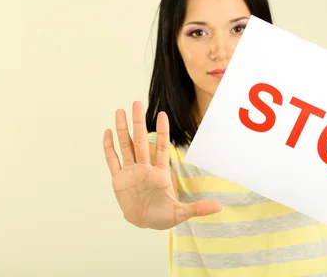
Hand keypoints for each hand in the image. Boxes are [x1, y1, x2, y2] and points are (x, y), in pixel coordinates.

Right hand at [103, 101, 221, 229]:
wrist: (144, 224)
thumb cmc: (163, 217)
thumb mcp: (181, 214)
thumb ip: (197, 208)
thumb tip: (219, 207)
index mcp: (160, 173)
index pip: (161, 148)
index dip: (161, 132)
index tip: (162, 114)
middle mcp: (144, 168)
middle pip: (140, 142)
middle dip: (138, 123)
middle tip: (136, 103)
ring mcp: (131, 172)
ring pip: (125, 147)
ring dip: (122, 130)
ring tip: (120, 111)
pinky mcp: (119, 180)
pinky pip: (113, 161)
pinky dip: (109, 148)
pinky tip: (107, 132)